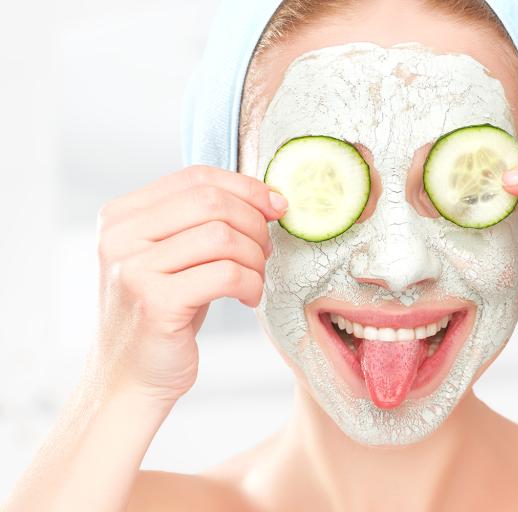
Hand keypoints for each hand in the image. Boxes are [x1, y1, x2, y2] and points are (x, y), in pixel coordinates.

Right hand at [94, 166, 286, 402]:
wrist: (129, 378)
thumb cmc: (164, 313)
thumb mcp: (173, 256)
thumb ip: (200, 221)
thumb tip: (267, 196)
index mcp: (123, 215)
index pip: (196, 177)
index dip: (245, 187)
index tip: (277, 206)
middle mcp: (120, 236)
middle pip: (212, 202)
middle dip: (254, 224)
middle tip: (265, 251)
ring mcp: (133, 268)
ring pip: (223, 237)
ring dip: (255, 258)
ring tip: (255, 278)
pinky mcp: (155, 302)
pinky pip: (227, 275)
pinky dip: (251, 284)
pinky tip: (248, 298)